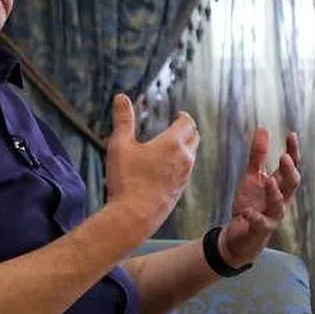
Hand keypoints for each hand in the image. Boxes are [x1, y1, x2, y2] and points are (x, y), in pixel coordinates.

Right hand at [105, 94, 199, 234]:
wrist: (134, 216)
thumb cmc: (126, 180)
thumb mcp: (119, 145)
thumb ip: (122, 120)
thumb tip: (121, 97)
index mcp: (172, 144)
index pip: (188, 123)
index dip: (183, 116)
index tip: (178, 114)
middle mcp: (184, 159)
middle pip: (194, 138)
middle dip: (188, 130)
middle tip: (179, 126)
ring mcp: (184, 177)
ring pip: (192, 156)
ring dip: (186, 147)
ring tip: (172, 146)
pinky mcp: (180, 191)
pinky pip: (186, 172)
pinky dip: (181, 164)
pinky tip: (167, 168)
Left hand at [220, 129, 301, 266]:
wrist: (239, 234)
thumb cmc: (251, 203)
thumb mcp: (252, 176)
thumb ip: (258, 155)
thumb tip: (263, 128)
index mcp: (280, 185)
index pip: (291, 167)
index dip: (293, 151)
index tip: (292, 134)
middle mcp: (281, 199)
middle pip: (292, 184)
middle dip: (290, 171)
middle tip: (285, 157)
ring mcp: (272, 215)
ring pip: (279, 205)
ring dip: (275, 193)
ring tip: (268, 181)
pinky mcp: (260, 228)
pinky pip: (261, 223)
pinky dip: (254, 217)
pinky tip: (246, 212)